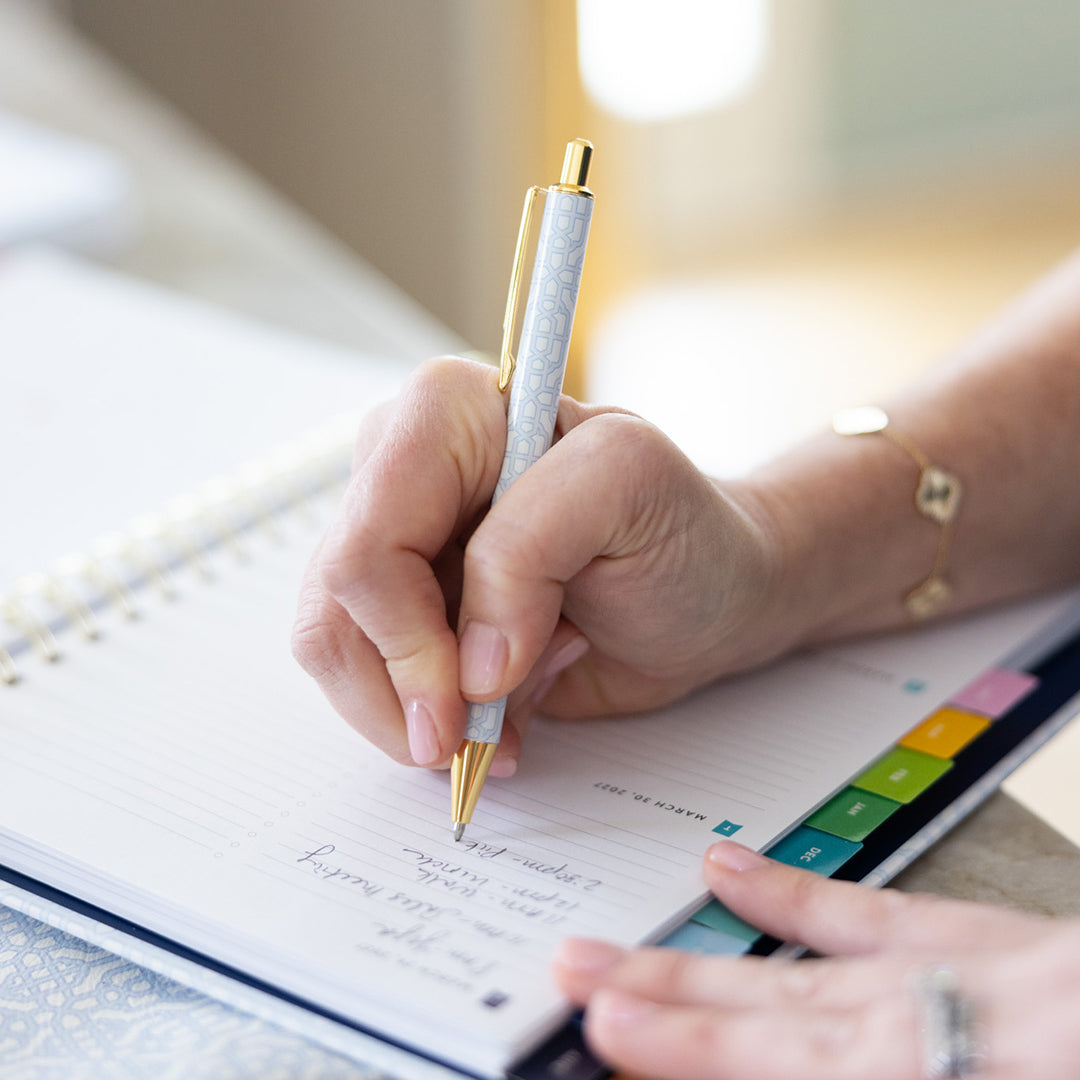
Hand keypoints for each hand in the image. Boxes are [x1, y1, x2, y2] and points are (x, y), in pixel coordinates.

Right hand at [292, 357, 785, 773]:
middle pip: (337, 596)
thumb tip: (466, 662)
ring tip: (507, 714)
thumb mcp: (631, 489)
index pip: (372, 532)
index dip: (403, 629)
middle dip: (402, 684)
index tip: (465, 696)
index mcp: (450, 415)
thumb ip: (530, 548)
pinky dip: (430, 722)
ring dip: (417, 709)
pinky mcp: (412, 612)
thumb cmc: (684, 531)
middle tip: (467, 737)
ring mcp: (403, 548)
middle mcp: (408, 474)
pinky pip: (373, 682)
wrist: (708, 597)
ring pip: (338, 647)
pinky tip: (503, 720)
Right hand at [554, 841, 1079, 1079]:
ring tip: (619, 959)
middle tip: (583, 997)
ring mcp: (990, 990)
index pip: (818, 1074)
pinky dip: (801, 900)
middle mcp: (974, 1044)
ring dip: (712, 978)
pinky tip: (725, 874)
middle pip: (800, 1040)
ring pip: (826, 991)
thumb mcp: (1043, 1062)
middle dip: (677, 1023)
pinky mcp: (1010, 946)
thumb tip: (824, 1043)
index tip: (618, 1046)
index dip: (709, 1069)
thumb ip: (932, 1064)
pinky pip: (893, 918)